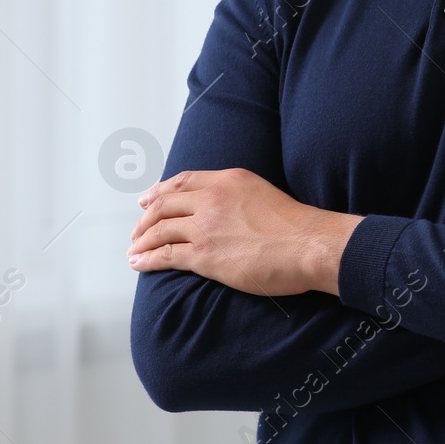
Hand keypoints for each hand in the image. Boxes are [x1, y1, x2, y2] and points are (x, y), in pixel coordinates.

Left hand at [127, 168, 362, 296]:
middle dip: (146, 218)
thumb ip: (240, 197)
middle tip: (138, 230)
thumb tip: (228, 211)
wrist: (310, 245)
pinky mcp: (204, 254)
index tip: (148, 199)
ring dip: (142, 240)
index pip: (184, 181)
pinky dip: (147, 259)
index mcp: (229, 180)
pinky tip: (139, 263)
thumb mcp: (265, 193)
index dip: (160, 191)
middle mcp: (212, 198)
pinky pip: (164, 254)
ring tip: (134, 250)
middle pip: (164, 204)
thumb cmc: (298, 226)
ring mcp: (206, 226)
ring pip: (159, 229)